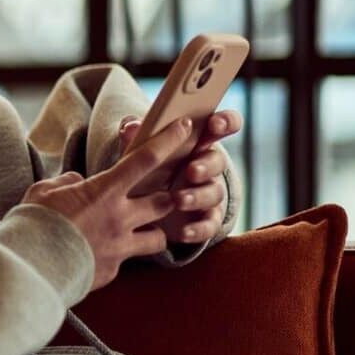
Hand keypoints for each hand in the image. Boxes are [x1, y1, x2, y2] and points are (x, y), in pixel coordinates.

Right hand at [21, 117, 203, 291]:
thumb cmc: (32, 223)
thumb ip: (67, 182)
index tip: (184, 126)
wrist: (29, 269)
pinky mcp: (111, 271)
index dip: (168, 140)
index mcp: (103, 192)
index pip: (145, 160)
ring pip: (158, 239)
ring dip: (153, 232)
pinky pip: (125, 261)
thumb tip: (77, 183)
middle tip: (161, 196)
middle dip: (168, 198)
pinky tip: (98, 255)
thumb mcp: (44, 191)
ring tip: (139, 232)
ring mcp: (119, 248)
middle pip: (164, 203)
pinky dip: (117, 255)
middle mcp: (119, 219)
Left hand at [114, 109, 238, 245]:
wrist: (140, 207)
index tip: (214, 124)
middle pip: (217, 161)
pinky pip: (209, 225)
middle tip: (191, 171)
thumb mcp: (139, 152)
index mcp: (196, 142)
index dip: (224, 122)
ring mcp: (207, 193)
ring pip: (214, 193)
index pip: (221, 126)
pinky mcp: (204, 220)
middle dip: (206, 165)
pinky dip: (198, 229)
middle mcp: (206, 166)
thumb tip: (130, 127)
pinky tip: (184, 232)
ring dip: (198, 196)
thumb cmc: (145, 169)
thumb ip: (137, 137)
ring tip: (178, 200)